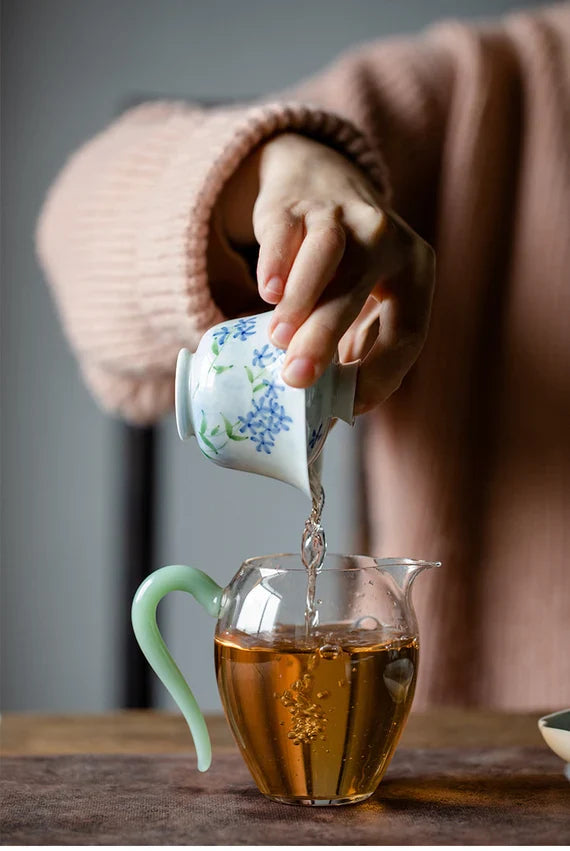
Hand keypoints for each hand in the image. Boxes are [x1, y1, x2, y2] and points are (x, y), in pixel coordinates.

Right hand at [219, 133, 434, 414]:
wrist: (318, 181)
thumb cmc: (345, 265)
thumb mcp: (365, 300)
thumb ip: (353, 350)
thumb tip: (325, 421)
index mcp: (416, 271)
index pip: (408, 331)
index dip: (382, 373)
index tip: (349, 406)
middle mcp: (387, 239)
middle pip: (361, 291)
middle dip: (326, 338)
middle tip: (297, 379)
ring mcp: (342, 214)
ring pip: (326, 254)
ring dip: (302, 300)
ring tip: (278, 339)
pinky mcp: (298, 203)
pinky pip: (288, 231)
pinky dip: (277, 262)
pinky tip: (267, 292)